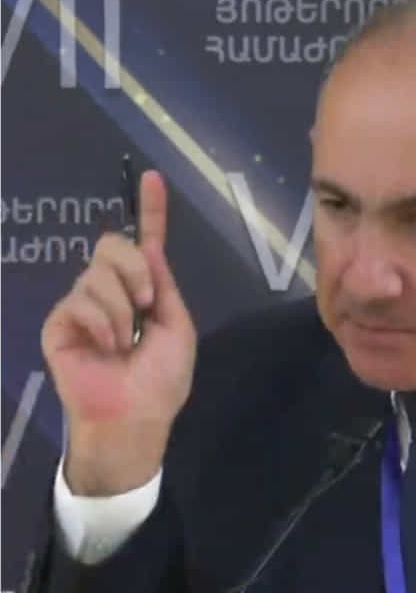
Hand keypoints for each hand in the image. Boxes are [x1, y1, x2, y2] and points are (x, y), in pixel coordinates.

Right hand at [40, 169, 196, 494]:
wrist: (136, 415)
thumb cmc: (161, 380)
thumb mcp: (177, 327)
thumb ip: (164, 285)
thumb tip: (151, 246)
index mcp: (143, 290)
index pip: (144, 243)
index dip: (150, 210)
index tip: (152, 177)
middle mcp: (110, 291)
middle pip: (113, 245)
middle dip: (134, 268)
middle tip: (148, 303)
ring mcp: (82, 305)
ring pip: (98, 274)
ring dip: (123, 308)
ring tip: (125, 341)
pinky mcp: (60, 322)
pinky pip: (81, 300)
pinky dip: (103, 323)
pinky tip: (107, 347)